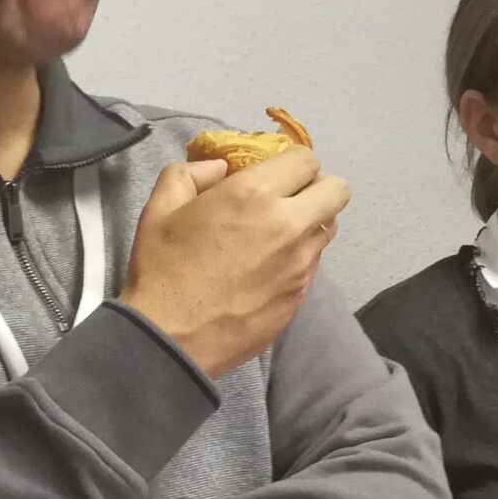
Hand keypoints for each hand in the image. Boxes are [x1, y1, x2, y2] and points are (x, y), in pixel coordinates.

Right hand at [118, 148, 349, 380]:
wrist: (172, 338)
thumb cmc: (163, 269)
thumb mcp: (160, 209)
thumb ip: (190, 174)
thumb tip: (220, 168)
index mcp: (254, 195)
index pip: (306, 160)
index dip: (292, 162)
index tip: (274, 173)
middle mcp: (289, 224)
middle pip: (337, 190)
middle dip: (317, 187)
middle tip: (288, 198)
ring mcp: (301, 262)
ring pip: (330, 227)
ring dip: (311, 222)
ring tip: (278, 234)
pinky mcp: (302, 293)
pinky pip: (315, 261)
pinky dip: (301, 255)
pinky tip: (269, 267)